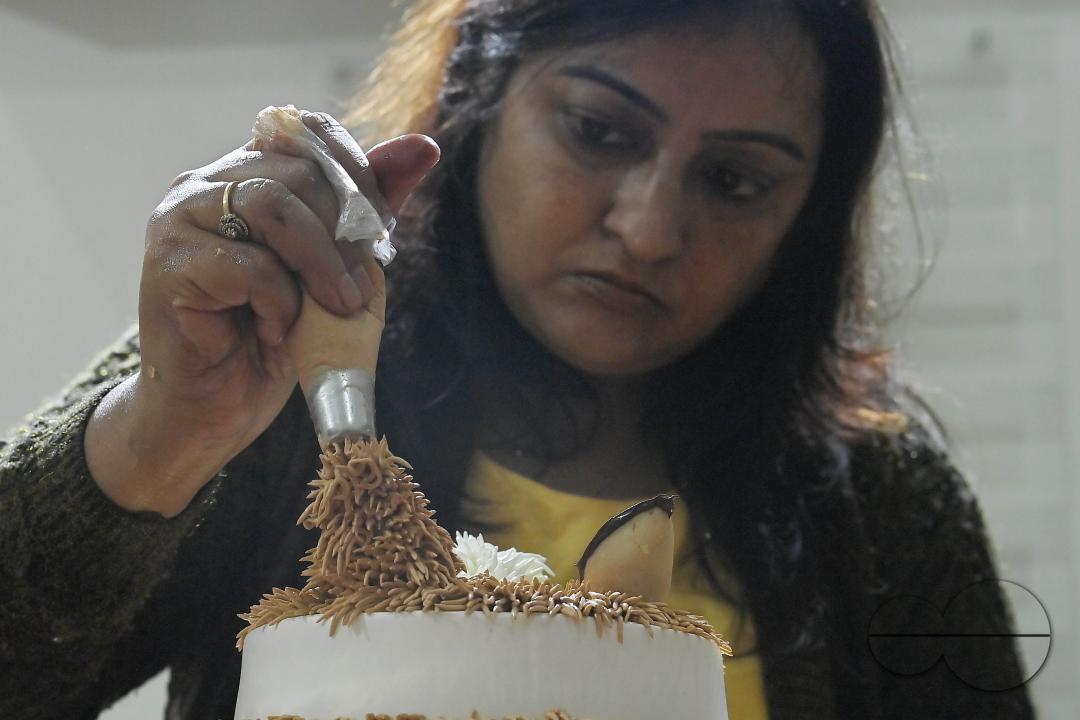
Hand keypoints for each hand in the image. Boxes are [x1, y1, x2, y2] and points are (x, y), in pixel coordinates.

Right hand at [85, 112, 439, 515]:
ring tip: (337, 307)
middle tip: (361, 290)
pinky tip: (275, 330)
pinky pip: (248, 265)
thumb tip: (424, 147)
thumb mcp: (335, 268)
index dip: (354, 169)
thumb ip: (368, 209)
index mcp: (245, 174)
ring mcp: (179, 220)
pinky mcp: (170, 264)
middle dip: (346, 232)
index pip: (306, 132)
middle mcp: (206, 185)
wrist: (214, 408)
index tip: (380, 224)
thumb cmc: (274, 336)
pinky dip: (279, 302)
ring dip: (320, 263)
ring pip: (272, 207)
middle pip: (297, 173)